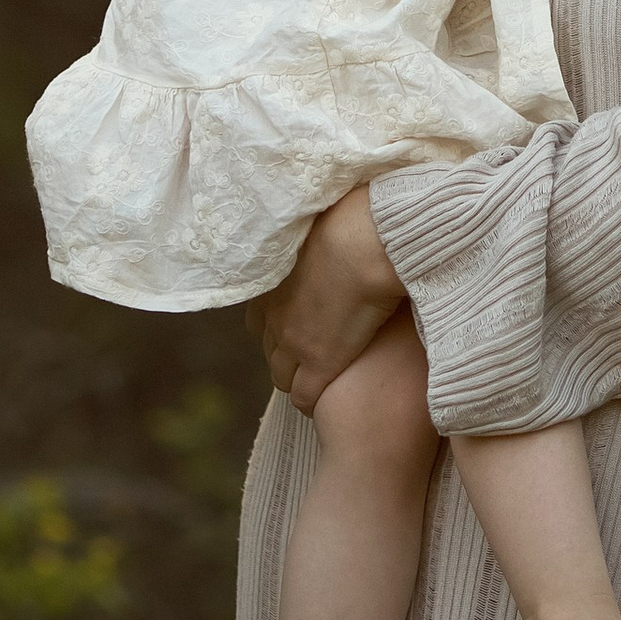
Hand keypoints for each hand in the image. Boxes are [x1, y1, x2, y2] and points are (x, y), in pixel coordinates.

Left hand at [255, 185, 405, 413]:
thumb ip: (315, 242)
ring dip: (298, 378)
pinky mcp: (320, 363)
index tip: (302, 325)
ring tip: (322, 377)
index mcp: (269, 282)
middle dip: (287, 353)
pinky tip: (328, 397)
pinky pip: (305, 396)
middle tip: (314, 352)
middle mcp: (273, 315)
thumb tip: (327, 232)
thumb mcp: (318, 229)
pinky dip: (312, 399)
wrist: (361, 242)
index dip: (280, 325)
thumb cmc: (348, 220)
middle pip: (268, 349)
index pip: (260, 318)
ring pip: (282, 376)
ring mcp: (293, 342)